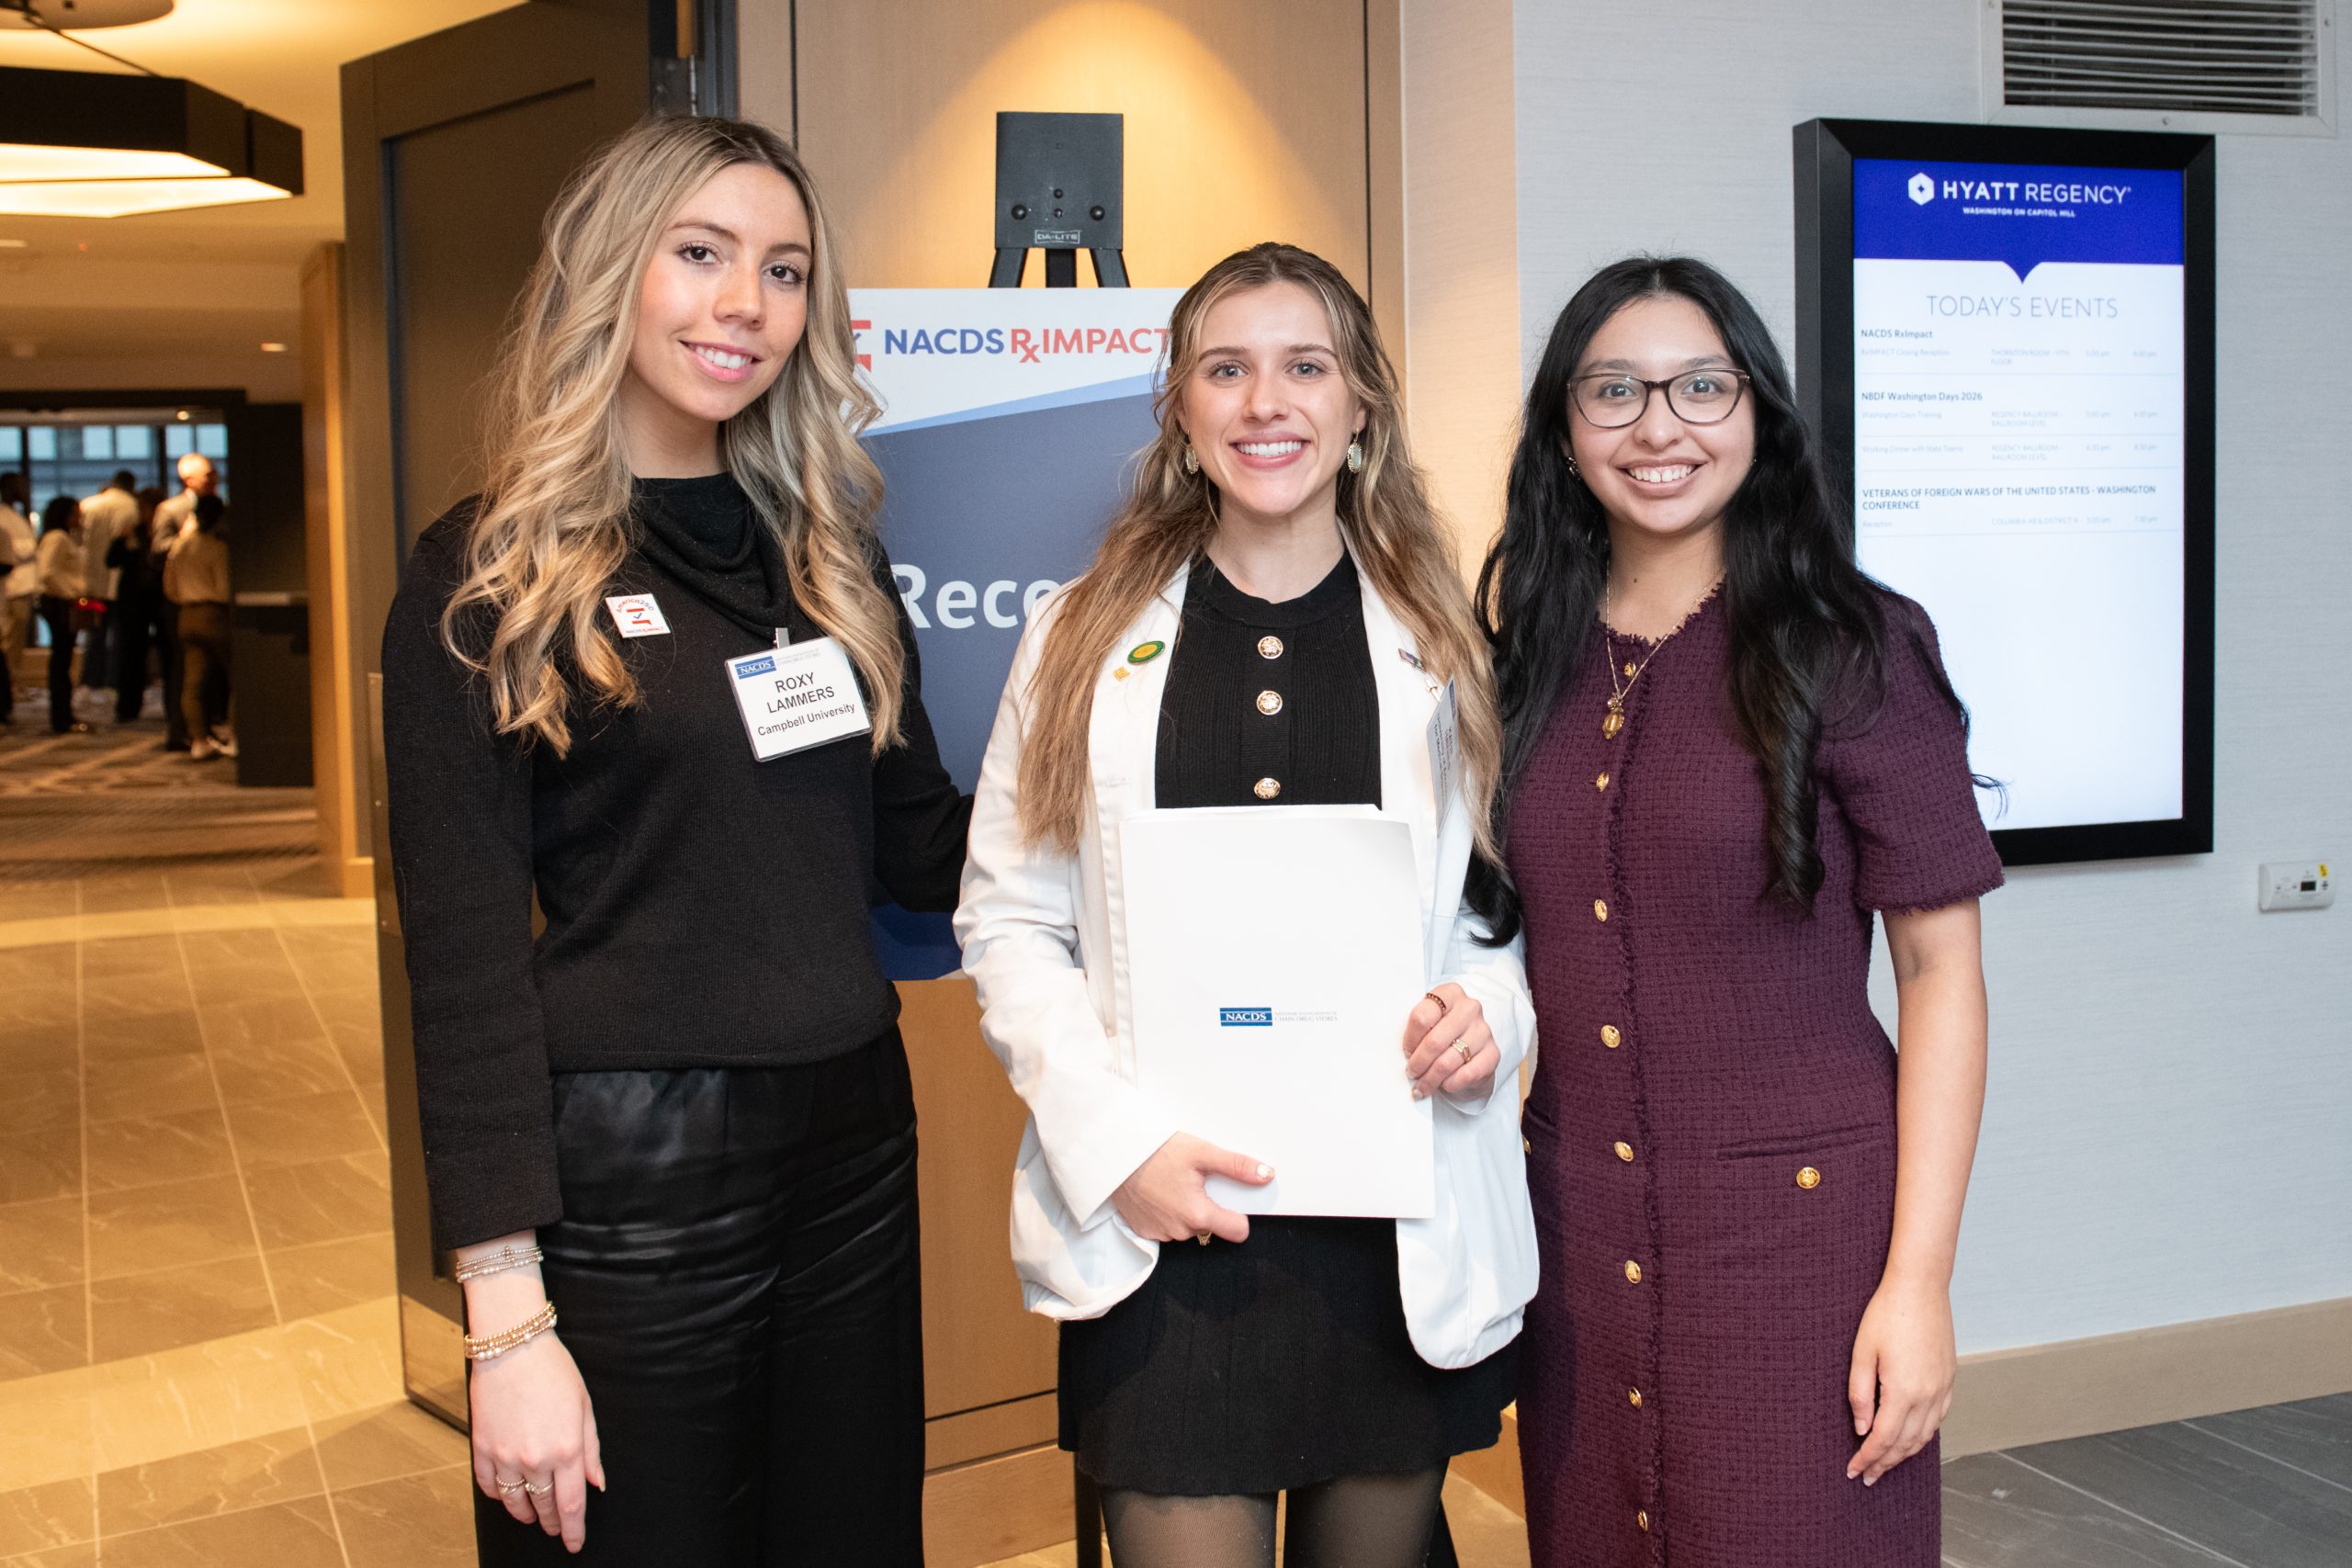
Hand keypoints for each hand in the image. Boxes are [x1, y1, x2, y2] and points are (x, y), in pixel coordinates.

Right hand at [468, 1285, 602, 1552]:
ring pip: (514, 1503)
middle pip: (544, 1507)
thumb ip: (590, 1450)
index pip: (572, 1505)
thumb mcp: (584, 1407)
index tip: (574, 1543)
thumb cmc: (553, 1370)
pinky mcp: (482, 1448)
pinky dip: (499, 1495)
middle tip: (557, 1528)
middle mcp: (535, 1458)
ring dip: (526, 1514)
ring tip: (533, 1516)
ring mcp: (505, 1456)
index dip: (574, 1530)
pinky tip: (508, 1493)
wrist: (511, 1346)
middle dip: (552, 1523)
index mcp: (566, 1449)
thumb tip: (596, 1483)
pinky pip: (489, 1486)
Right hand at [1109, 1132, 1273, 1243]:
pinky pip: (1166, 1228)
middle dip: (1209, 1206)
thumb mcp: (1201, 1152)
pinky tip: (1158, 1193)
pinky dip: (1166, 1213)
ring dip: (1186, 1210)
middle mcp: (1180, 1230)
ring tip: (1173, 1184)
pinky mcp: (1143, 1231)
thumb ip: (1236, 1166)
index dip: (1240, 1216)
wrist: (1113, 1154)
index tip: (1233, 1201)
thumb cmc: (1155, 1151)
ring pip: (1188, 1227)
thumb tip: (1266, 1175)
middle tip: (1195, 1181)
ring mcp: (1160, 1233)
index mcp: (1198, 1213)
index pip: (1237, 1231)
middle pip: (1211, 1226)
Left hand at [1403, 984, 1498, 1101]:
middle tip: (1411, 1073)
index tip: (1406, 1052)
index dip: (1410, 1039)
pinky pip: (1466, 1074)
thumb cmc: (1443, 1033)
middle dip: (1418, 1063)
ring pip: (1448, 1061)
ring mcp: (1483, 1030)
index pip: (1422, 1017)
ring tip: (1422, 1086)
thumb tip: (1404, 1055)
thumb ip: (1418, 1030)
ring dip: (1430, 1079)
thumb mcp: (1429, 1023)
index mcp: (1449, 994)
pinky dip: (1450, 1084)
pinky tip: (1444, 1085)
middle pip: (1434, 1041)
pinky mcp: (1493, 1053)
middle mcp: (1469, 1008)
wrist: (1472, 1050)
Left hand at [1845, 1275, 1955, 1484]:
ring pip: (1925, 1435)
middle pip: (1906, 1443)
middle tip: (1868, 1476)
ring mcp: (1943, 1388)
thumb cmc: (1886, 1315)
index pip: (1884, 1439)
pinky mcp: (1949, 1379)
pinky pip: (1938, 1419)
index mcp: (1903, 1391)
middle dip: (1885, 1463)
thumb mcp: (1861, 1353)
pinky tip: (1912, 1439)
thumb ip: (1860, 1394)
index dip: (1867, 1458)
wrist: (1920, 1288)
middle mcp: (1928, 1395)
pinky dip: (1923, 1436)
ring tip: (1886, 1464)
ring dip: (1905, 1454)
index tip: (1854, 1471)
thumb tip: (1862, 1429)